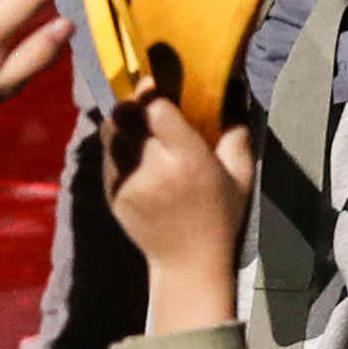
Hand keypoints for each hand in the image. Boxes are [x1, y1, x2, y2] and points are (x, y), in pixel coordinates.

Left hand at [101, 93, 253, 332]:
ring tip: (134, 126)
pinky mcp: (112, 194)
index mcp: (188, 160)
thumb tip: (233, 93)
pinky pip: (106, 156)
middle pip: (126, 115)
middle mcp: (155, 168)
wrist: (187, 262)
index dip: (152, 92)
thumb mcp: (242, 176)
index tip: (156, 86)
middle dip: (132, 103)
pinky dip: (115, 147)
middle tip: (142, 103)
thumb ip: (236, 135)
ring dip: (120, 123)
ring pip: (109, 132)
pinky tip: (131, 152)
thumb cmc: (220, 216)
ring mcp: (128, 182)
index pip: (156, 108)